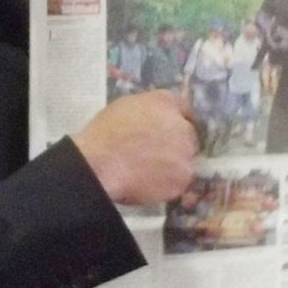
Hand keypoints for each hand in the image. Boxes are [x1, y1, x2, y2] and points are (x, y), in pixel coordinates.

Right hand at [73, 89, 198, 204]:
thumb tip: (154, 118)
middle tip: (156, 153)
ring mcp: (186, 153)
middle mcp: (182, 125)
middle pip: (188, 135)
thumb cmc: (105, 133)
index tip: (170, 130)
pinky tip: (150, 184)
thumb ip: (148, 109)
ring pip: (185, 160)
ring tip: (150, 172)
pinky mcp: (182, 178)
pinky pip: (179, 181)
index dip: (177, 121)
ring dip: (173, 164)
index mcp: (167, 103)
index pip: (184, 109)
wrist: (100, 164)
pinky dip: (168, 184)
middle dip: (176, 143)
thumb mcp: (125, 107)